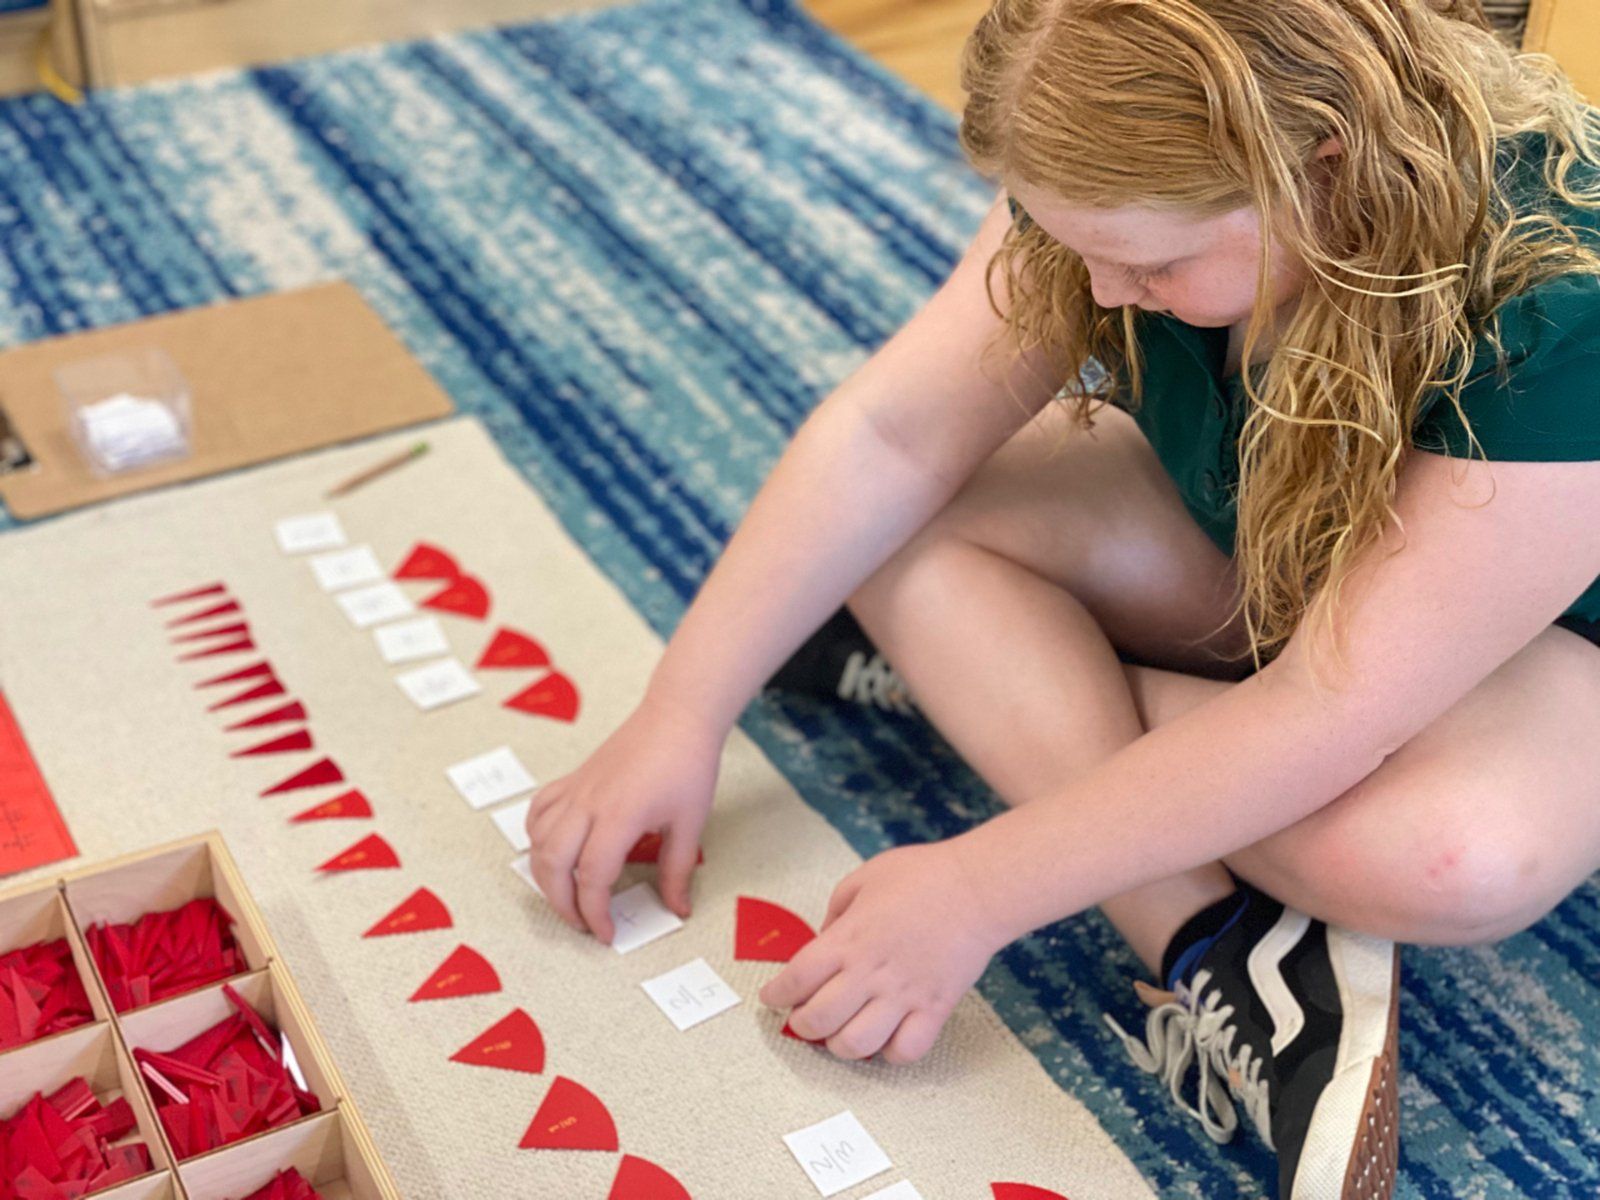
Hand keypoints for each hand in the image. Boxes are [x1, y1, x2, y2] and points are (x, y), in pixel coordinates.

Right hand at [525, 697, 723, 942]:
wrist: (677, 717)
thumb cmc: (687, 764)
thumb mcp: (690, 824)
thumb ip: (677, 870)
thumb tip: (676, 908)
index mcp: (619, 816)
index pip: (593, 878)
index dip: (596, 913)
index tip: (607, 933)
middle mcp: (588, 804)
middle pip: (553, 865)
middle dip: (562, 904)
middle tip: (583, 925)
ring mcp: (576, 790)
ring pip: (539, 840)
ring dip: (546, 876)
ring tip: (568, 896)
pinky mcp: (573, 780)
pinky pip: (540, 811)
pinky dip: (538, 837)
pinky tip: (554, 851)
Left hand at [758, 837, 1008, 1063]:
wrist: (977, 888)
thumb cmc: (921, 875)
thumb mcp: (863, 879)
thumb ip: (836, 913)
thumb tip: (823, 942)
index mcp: (849, 938)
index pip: (796, 978)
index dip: (776, 995)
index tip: (771, 997)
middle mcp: (870, 972)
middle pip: (818, 1020)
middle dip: (801, 1027)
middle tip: (802, 1019)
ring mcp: (904, 995)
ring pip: (856, 1045)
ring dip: (838, 1046)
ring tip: (839, 1034)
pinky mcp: (935, 1010)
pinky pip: (905, 1051)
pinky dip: (889, 1053)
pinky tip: (884, 1038)